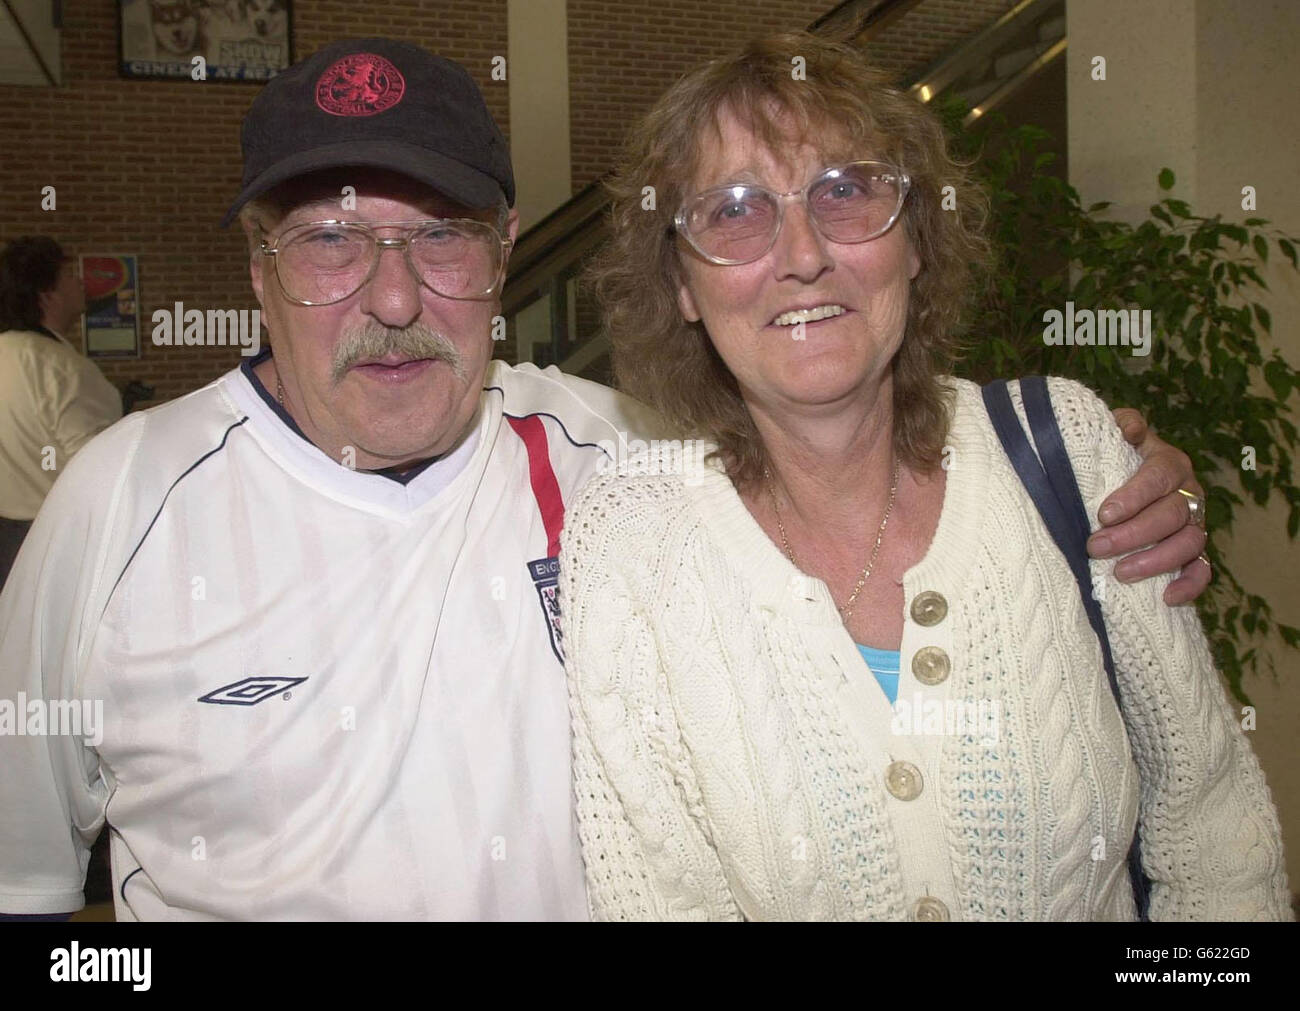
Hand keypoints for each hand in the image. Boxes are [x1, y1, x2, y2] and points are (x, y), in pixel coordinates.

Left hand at [1086, 407, 1208, 605]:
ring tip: (1120, 574)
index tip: (1104, 514)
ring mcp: (1194, 523)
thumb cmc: (1112, 455)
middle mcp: (1188, 492)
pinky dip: (1190, 585)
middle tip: (1095, 547)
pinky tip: (1166, 597)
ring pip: (1189, 543)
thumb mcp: (1111, 433)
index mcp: (1169, 463)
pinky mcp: (1193, 551)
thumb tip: (1129, 429)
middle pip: (1171, 514)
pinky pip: (1202, 570)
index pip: (1158, 478)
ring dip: (1156, 561)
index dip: (1133, 496)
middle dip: (1133, 534)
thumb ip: (1120, 425)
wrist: (1120, 476)